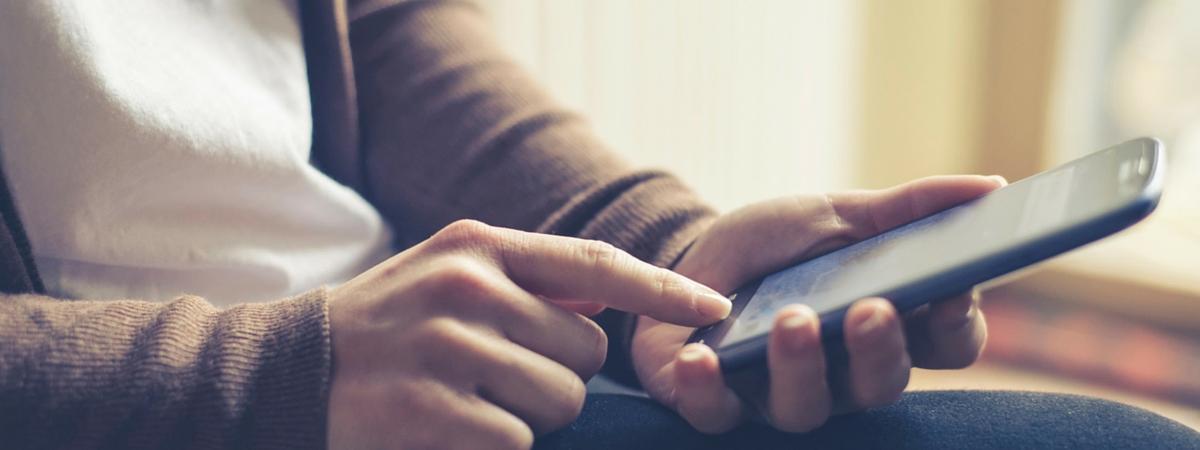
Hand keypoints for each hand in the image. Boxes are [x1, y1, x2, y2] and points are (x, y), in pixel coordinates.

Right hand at [325, 220, 730, 449]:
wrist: (288, 372)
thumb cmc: (385, 326)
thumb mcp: (448, 275)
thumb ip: (526, 282)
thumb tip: (606, 308)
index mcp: (478, 247)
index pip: (594, 264)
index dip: (662, 289)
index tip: (715, 307)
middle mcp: (468, 289)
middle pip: (585, 354)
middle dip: (559, 376)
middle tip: (495, 375)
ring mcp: (448, 349)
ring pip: (560, 402)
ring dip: (529, 415)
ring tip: (467, 399)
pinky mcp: (431, 412)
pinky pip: (518, 442)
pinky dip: (496, 445)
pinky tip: (447, 427)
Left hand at [632, 175, 1005, 432]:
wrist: (691, 259)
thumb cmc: (776, 246)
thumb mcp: (835, 215)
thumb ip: (908, 207)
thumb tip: (993, 186)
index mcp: (885, 329)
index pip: (946, 345)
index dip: (956, 324)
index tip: (952, 289)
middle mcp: (842, 375)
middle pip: (881, 384)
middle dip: (879, 348)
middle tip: (870, 308)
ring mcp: (779, 395)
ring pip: (805, 408)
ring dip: (799, 365)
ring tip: (791, 319)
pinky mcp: (714, 404)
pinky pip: (715, 412)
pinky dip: (706, 388)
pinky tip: (700, 356)